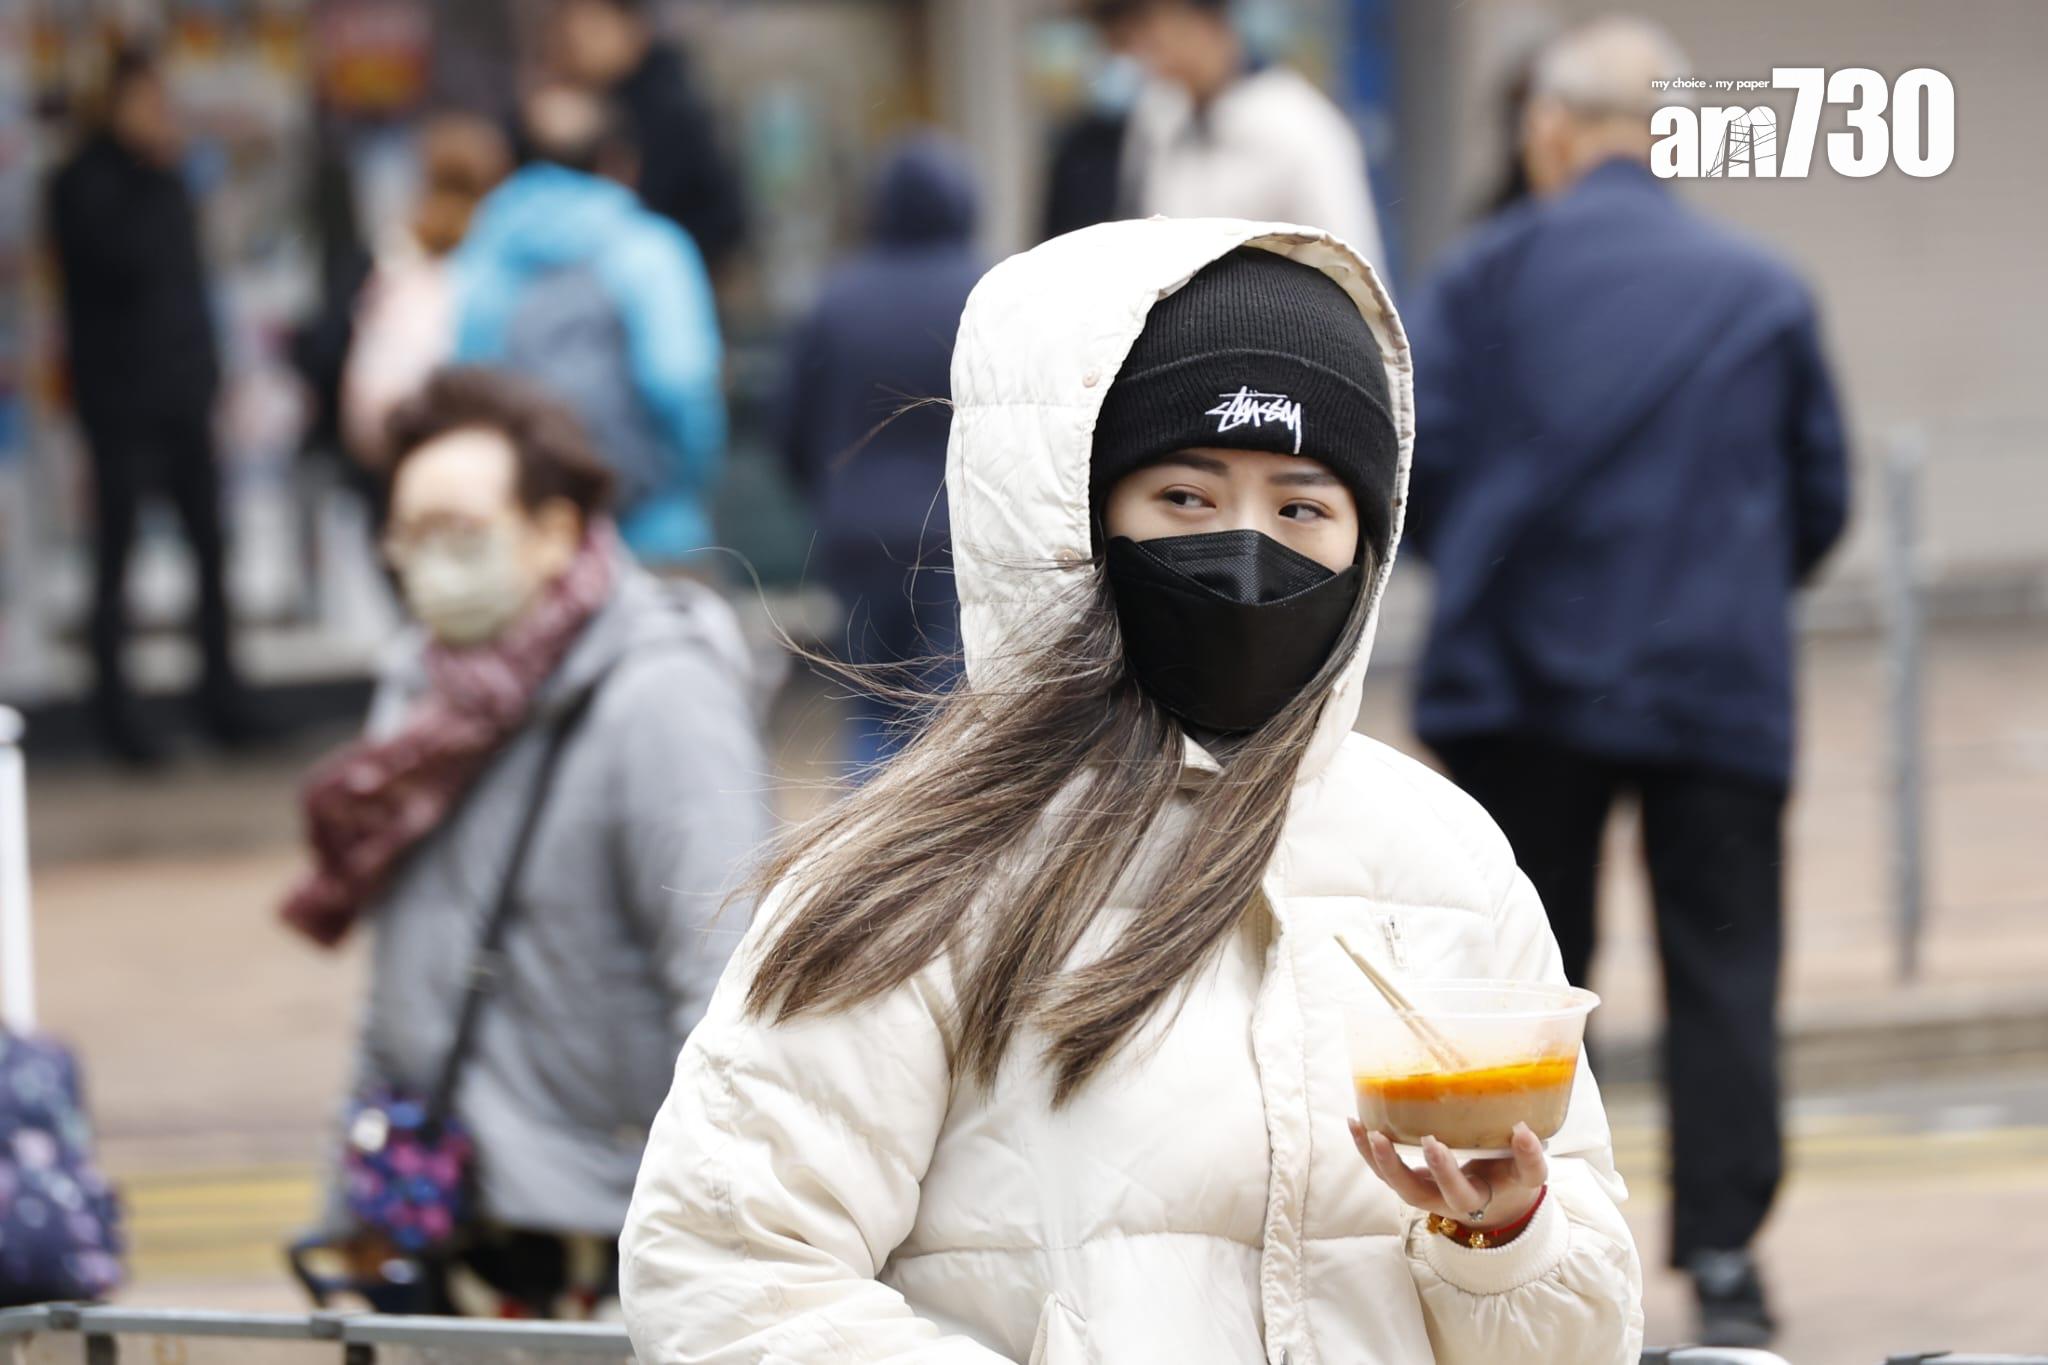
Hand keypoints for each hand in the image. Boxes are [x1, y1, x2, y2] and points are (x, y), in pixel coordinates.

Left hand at [1348, 1119, 1548, 1229]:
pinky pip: (1383, 1171)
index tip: (1521, 1131)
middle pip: (1449, 1196)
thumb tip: (1523, 1125)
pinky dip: (1367, 1149)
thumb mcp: (1524, 1172)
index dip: (1521, 1159)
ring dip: (1385, 1161)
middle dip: (1439, 1171)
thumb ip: (1527, 1154)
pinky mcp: (1408, 1183)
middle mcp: (1457, 1200)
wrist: (1489, 1206)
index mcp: (1490, 1194)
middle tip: (1433, 1142)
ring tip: (1371, 1132)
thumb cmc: (1505, 1179)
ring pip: (1403, 1187)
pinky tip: (1355, 1122)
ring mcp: (1429, 1194)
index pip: (1519, 1179)